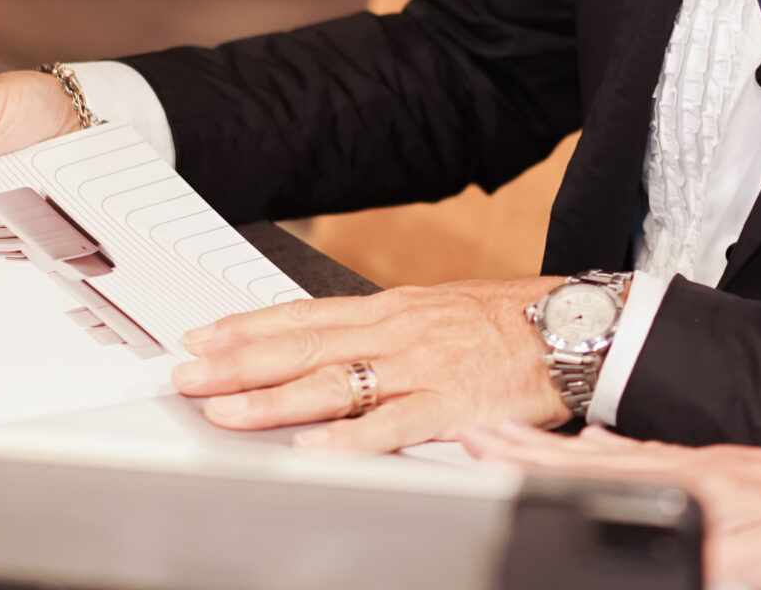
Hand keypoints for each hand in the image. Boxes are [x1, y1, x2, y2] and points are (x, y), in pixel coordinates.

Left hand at [171, 278, 569, 452]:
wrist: (574, 328)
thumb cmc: (508, 325)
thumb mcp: (434, 312)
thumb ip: (380, 332)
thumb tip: (324, 344)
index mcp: (391, 310)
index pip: (304, 315)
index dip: (246, 326)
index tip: (199, 338)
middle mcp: (396, 334)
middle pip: (303, 347)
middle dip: (239, 363)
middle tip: (187, 377)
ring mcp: (420, 368)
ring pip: (334, 383)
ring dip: (274, 400)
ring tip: (226, 413)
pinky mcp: (450, 405)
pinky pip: (391, 425)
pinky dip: (349, 439)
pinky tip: (312, 450)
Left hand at [463, 423, 760, 589]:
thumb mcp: (738, 474)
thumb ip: (666, 468)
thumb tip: (600, 454)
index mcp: (701, 470)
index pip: (603, 457)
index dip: (537, 450)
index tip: (480, 437)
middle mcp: (713, 488)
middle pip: (610, 477)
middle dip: (537, 467)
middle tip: (476, 449)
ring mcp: (741, 527)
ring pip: (653, 517)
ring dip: (589, 508)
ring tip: (526, 502)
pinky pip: (713, 571)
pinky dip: (683, 571)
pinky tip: (658, 574)